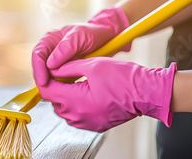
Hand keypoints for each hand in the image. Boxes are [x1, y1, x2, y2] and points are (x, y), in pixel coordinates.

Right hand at [32, 7, 129, 85]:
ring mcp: (57, 62)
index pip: (37, 54)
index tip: (43, 80)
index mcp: (50, 40)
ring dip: (50, 84)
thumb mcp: (79, 36)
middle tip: (47, 91)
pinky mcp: (64, 70)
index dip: (38, 68)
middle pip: (40, 67)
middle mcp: (50, 51)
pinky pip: (58, 80)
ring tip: (54, 94)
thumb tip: (49, 64)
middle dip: (42, 79)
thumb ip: (64, 48)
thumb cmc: (92, 33)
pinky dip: (59, 86)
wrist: (106, 37)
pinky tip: (63, 92)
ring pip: (47, 75)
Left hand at [37, 57, 175, 131]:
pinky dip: (76, 106)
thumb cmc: (124, 78)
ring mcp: (87, 123)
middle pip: (54, 102)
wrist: (147, 93)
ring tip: (74, 83)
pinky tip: (84, 94)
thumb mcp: (92, 65)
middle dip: (55, 88)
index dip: (44, 80)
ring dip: (65, 97)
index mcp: (76, 101)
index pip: (47, 92)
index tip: (46, 71)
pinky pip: (77, 116)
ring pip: (64, 110)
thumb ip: (68, 67)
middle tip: (62, 74)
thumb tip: (52, 68)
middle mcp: (79, 116)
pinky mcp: (95, 125)